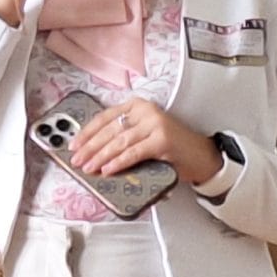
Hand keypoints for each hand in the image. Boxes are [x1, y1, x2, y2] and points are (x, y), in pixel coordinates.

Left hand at [69, 97, 220, 187]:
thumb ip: (123, 136)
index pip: (104, 117)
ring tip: (89, 167)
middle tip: (77, 159)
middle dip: (90, 147)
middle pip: (109, 130)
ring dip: (100, 156)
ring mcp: (155, 124)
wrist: (202, 156)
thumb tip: (92, 150)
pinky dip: (118, 162)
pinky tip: (107, 170)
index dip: (86, 132)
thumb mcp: (144, 134)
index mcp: (137, 106)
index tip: (74, 144)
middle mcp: (145, 111)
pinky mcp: (162, 140)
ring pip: (119, 142)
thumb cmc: (171, 147)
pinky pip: (133, 152)